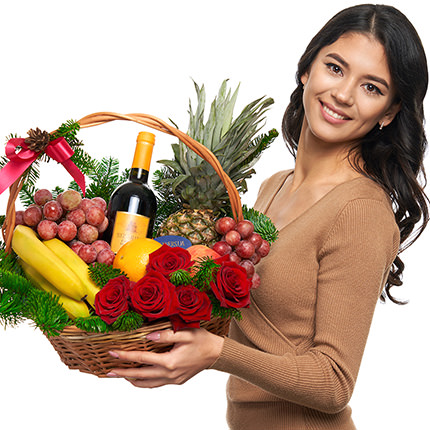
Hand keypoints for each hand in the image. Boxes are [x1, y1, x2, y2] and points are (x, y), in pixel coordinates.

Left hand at [106, 328, 223, 387]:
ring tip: (120, 376)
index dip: (126, 356)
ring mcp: (173, 380)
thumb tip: (148, 336)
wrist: (217, 354)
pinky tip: (139, 378)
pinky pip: (156, 384)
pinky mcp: (176, 381)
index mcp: (170, 361)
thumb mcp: (186, 332)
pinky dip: (144, 382)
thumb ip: (166, 334)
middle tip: (108, 372)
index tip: (113, 352)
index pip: (142, 359)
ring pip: (147, 384)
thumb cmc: (202, 340)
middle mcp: (169, 374)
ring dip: (132, 380)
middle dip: (123, 373)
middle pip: (140, 376)